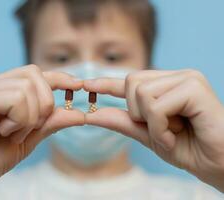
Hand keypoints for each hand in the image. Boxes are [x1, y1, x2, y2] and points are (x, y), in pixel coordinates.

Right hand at [0, 65, 83, 199]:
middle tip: (28, 128)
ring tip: (11, 133)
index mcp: (3, 91)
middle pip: (35, 75)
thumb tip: (79, 113)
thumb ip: (50, 123)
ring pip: (27, 87)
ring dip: (29, 116)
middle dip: (44, 104)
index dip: (60, 77)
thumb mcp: (29, 139)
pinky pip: (15, 98)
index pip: (37, 74)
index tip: (78, 85)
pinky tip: (4, 131)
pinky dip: (19, 119)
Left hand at [84, 69, 223, 191]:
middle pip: (131, 82)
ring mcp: (186, 79)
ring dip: (151, 123)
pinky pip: (157, 106)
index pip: (129, 80)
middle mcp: (175, 77)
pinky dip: (160, 127)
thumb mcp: (146, 135)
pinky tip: (176, 134)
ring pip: (142, 93)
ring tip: (171, 132)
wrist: (218, 165)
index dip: (106, 82)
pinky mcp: (195, 88)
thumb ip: (121, 121)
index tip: (86, 85)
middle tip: (160, 129)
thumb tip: (91, 114)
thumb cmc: (187, 148)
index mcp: (164, 86)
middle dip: (137, 112)